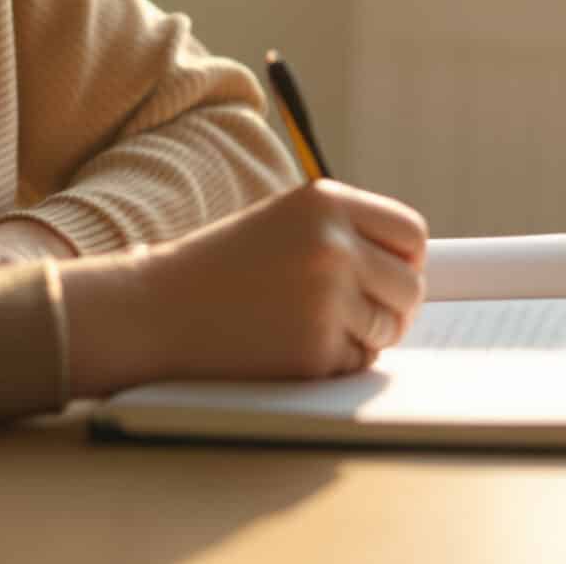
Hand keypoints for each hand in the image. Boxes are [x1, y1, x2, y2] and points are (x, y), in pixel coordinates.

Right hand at [57, 180, 427, 395]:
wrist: (153, 309)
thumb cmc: (219, 268)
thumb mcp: (284, 223)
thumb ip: (344, 233)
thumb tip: (412, 269)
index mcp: (326, 201)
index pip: (410, 234)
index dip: (404, 261)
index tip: (385, 276)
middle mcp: (334, 244)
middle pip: (410, 286)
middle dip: (392, 307)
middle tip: (357, 314)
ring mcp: (327, 298)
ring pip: (387, 329)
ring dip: (361, 336)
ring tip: (306, 325)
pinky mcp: (314, 349)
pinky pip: (355, 363)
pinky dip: (332, 363)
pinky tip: (287, 346)